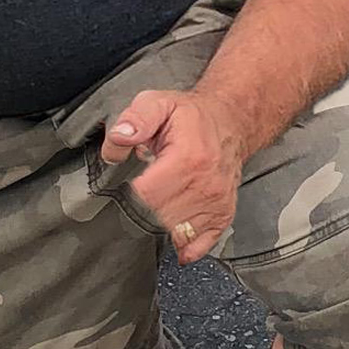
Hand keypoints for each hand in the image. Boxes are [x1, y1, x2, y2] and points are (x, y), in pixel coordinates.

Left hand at [100, 89, 244, 264]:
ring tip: (153, 209)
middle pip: (160, 218)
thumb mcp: (159, 103)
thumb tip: (118, 139)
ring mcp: (217, 202)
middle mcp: (206, 184)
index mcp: (189, 158)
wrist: (230, 121)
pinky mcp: (223, 214)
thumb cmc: (192, 116)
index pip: (148, 196)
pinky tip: (173, 236)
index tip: (123, 189)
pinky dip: (184, 246)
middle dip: (140, 212)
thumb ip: (135, 119)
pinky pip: (200, 244)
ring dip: (159, 227)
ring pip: (177, 233)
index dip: (128, 196)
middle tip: (135, 199)